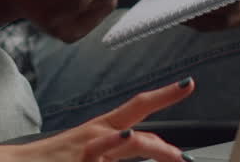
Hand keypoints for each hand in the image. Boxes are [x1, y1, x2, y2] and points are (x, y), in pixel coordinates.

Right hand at [11, 78, 195, 161]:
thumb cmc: (51, 161)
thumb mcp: (89, 154)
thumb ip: (113, 153)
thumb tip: (140, 147)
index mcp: (101, 130)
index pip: (137, 108)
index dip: (163, 95)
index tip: (187, 84)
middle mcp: (96, 134)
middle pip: (135, 121)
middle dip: (163, 130)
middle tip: (185, 152)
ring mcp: (87, 150)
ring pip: (122, 143)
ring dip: (145, 146)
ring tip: (171, 154)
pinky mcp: (77, 161)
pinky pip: (99, 157)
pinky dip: (109, 149)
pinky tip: (122, 137)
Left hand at [183, 0, 239, 30]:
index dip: (226, 0)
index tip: (205, 1)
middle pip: (233, 13)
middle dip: (208, 13)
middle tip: (184, 11)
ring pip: (223, 22)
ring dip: (202, 21)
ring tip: (179, 15)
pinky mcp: (231, 15)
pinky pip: (215, 23)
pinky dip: (199, 22)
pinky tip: (181, 17)